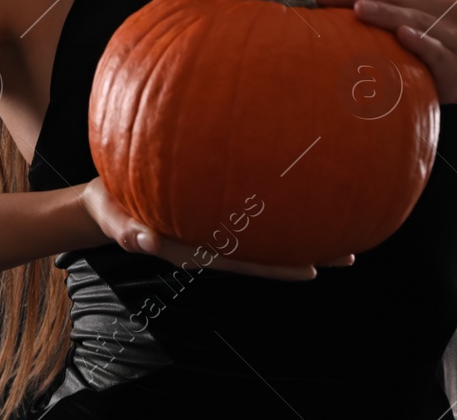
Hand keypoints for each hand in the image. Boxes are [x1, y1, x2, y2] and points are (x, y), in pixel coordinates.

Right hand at [79, 178, 353, 281]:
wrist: (106, 197)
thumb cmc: (111, 212)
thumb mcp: (115, 223)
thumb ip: (129, 232)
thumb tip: (144, 240)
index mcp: (197, 247)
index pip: (245, 261)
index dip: (278, 266)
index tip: (313, 270)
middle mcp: (214, 238)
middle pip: (266, 249)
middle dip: (305, 251)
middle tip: (350, 253)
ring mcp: (214, 221)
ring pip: (264, 228)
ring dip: (299, 226)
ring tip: (340, 220)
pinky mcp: (210, 199)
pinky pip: (247, 201)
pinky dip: (274, 198)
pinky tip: (295, 184)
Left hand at [313, 0, 456, 104]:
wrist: (454, 64)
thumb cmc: (418, 24)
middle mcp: (452, 1)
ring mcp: (455, 32)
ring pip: (415, 17)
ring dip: (383, 11)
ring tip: (355, 9)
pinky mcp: (452, 62)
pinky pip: (434, 49)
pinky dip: (419, 41)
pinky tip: (400, 35)